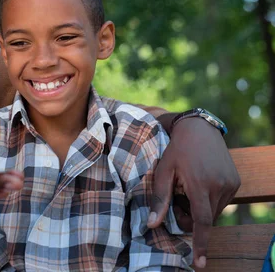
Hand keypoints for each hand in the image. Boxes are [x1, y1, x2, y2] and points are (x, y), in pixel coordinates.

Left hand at [148, 116, 239, 268]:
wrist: (199, 129)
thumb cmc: (176, 150)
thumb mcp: (163, 171)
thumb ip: (159, 199)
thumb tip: (152, 224)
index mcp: (200, 184)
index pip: (201, 221)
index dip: (200, 243)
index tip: (200, 263)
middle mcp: (219, 186)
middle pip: (205, 218)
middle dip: (191, 219)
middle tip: (177, 201)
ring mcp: (230, 184)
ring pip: (214, 211)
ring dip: (200, 209)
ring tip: (187, 188)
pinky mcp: (235, 182)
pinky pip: (221, 201)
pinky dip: (209, 201)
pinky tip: (199, 183)